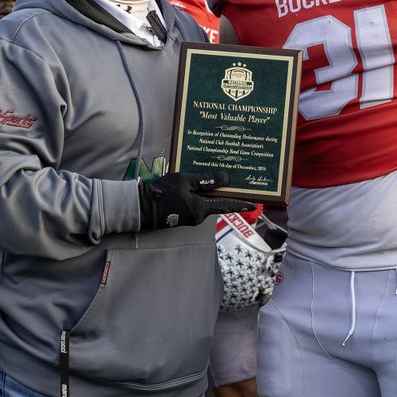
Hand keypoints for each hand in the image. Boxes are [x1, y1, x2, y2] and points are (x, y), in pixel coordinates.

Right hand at [138, 172, 253, 230]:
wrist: (142, 207)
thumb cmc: (163, 193)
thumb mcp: (184, 181)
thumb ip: (205, 180)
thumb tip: (225, 179)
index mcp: (201, 208)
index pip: (226, 206)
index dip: (240, 204)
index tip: (254, 204)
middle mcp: (199, 216)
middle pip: (216, 203)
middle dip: (223, 193)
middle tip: (232, 182)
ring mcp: (191, 217)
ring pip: (205, 203)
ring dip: (209, 193)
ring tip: (212, 180)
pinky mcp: (183, 216)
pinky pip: (197, 204)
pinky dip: (199, 196)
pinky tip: (197, 186)